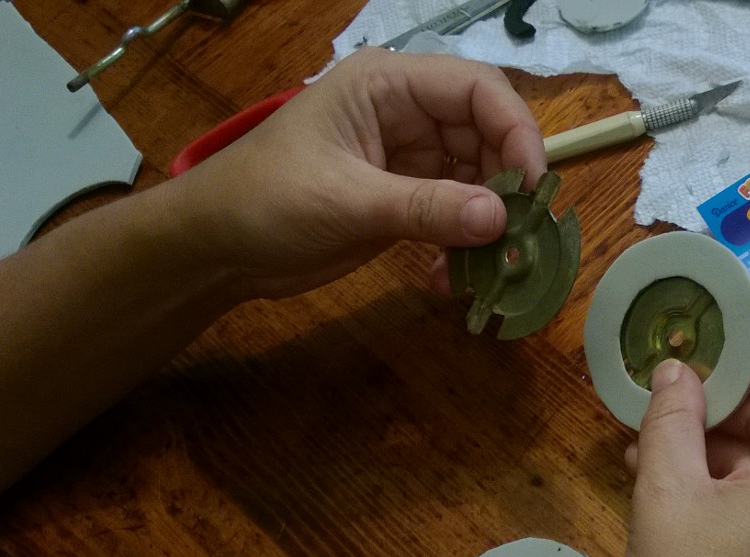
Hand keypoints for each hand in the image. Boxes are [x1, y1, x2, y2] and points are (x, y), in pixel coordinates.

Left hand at [170, 48, 546, 300]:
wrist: (215, 248)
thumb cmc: (265, 202)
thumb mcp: (347, 202)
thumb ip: (426, 208)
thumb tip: (500, 220)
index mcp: (388, 85)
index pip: (477, 89)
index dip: (516, 130)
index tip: (533, 186)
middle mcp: (405, 113)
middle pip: (486, 136)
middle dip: (505, 186)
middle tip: (516, 239)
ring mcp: (406, 157)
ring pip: (477, 180)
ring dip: (486, 225)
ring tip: (485, 268)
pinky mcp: (403, 199)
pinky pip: (455, 214)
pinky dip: (461, 245)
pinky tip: (448, 278)